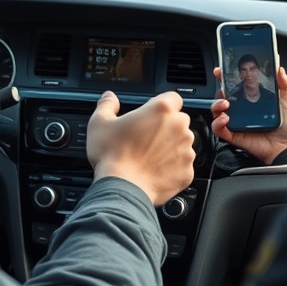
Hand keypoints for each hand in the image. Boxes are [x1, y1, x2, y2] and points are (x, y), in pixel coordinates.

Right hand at [87, 90, 195, 205]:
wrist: (122, 187)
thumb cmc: (111, 154)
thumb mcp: (99, 123)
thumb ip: (106, 105)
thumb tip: (109, 97)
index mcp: (161, 109)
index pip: (173, 98)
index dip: (162, 105)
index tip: (152, 114)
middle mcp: (179, 127)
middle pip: (179, 120)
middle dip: (166, 127)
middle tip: (146, 137)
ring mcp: (186, 151)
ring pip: (182, 143)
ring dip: (170, 147)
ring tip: (149, 156)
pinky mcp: (187, 172)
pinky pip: (183, 165)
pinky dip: (172, 167)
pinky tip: (154, 171)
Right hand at [210, 66, 286, 163]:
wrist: (285, 147)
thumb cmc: (285, 127)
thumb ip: (285, 85)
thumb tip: (280, 69)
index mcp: (250, 99)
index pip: (235, 85)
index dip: (226, 76)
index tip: (223, 70)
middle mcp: (240, 109)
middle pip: (222, 95)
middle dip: (218, 88)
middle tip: (222, 85)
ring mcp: (235, 121)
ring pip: (216, 110)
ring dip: (216, 104)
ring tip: (225, 104)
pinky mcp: (232, 134)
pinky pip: (218, 128)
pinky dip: (218, 123)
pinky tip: (226, 119)